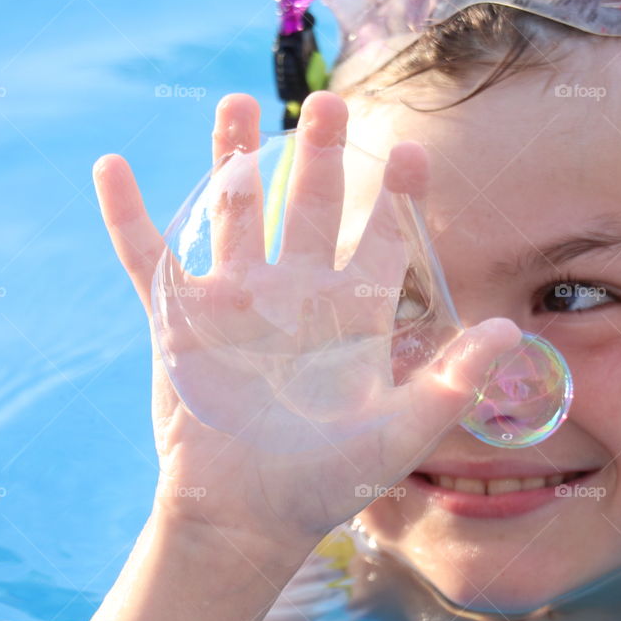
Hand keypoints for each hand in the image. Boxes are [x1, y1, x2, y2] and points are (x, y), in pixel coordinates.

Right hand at [93, 91, 520, 546]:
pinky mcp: (179, 320)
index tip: (411, 150)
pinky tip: (113, 168)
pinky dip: (128, 216)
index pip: (379, 240)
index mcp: (349, 314)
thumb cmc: (326, 481)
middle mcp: (294, 294)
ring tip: (236, 103)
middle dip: (320, 156)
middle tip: (330, 103)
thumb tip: (506, 329)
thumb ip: (452, 382)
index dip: (396, 196)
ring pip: (234, 213)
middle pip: (309, 206)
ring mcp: (235, 301)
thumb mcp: (399, 433)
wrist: (246, 517)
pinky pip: (148, 258)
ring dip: (232, 159)